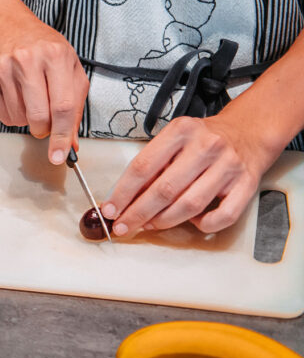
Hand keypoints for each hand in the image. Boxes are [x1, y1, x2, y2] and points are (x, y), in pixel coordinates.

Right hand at [0, 18, 88, 164]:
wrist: (8, 27)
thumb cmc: (45, 49)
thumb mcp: (70, 69)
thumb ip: (74, 106)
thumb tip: (72, 143)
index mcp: (56, 56)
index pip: (62, 106)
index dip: (62, 136)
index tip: (60, 156)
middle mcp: (29, 60)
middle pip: (38, 116)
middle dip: (45, 129)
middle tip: (47, 121)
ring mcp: (5, 69)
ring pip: (19, 119)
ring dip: (28, 119)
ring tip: (31, 98)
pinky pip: (3, 115)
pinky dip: (13, 114)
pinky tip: (17, 96)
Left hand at [101, 114, 276, 235]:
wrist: (247, 132)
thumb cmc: (203, 139)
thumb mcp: (173, 139)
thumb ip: (152, 164)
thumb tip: (124, 198)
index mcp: (181, 131)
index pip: (143, 167)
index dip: (122, 193)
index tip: (110, 209)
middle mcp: (206, 147)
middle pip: (164, 190)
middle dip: (138, 213)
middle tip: (123, 226)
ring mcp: (228, 166)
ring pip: (190, 205)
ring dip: (164, 221)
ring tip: (150, 225)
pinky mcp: (246, 185)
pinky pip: (222, 216)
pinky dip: (203, 225)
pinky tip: (192, 221)